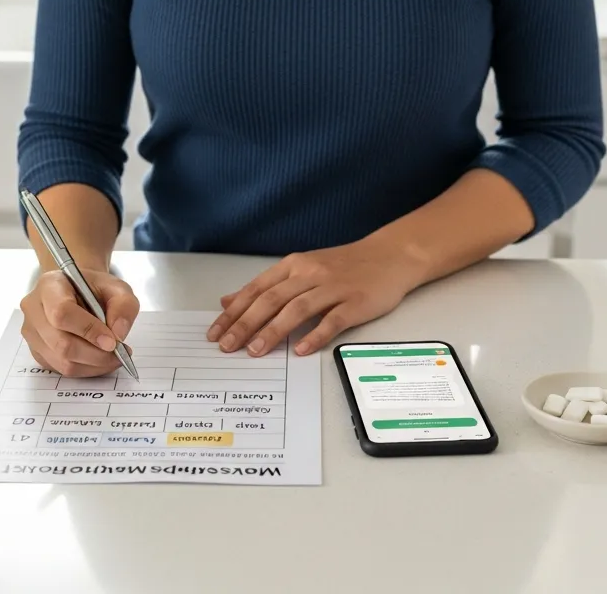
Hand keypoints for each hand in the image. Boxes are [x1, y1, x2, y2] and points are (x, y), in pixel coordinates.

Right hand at [19, 269, 139, 376]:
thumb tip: (118, 333)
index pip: (62, 312)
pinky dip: (86, 369)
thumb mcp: (116, 287)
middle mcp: (34, 309)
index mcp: (50, 285)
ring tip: (113, 356)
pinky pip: (61, 369)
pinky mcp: (37, 351)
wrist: (78, 292)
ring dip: (94, 365)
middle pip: (61, 343)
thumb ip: (124, 305)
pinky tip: (99, 359)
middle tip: (119, 352)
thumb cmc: (94, 288)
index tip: (112, 341)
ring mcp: (32, 333)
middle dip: (96, 354)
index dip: (88, 330)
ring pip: (62, 361)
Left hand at [207, 241, 423, 357]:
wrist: (390, 255)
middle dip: (246, 324)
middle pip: (272, 300)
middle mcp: (310, 274)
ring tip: (256, 352)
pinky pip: (333, 320)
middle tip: (228, 347)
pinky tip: (302, 351)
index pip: (256, 289)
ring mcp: (333, 287)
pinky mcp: (356, 302)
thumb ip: (267, 286)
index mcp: (294, 265)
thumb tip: (228, 301)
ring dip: (274, 331)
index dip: (234, 312)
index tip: (215, 332)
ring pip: (297, 309)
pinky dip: (316, 335)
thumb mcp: (301, 268)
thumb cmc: (344, 265)